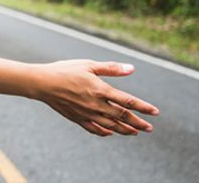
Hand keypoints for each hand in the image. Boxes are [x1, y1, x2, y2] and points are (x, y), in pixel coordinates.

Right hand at [29, 60, 159, 136]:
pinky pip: (94, 129)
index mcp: (101, 90)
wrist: (42, 83)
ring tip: (134, 132)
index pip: (127, 101)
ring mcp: (87, 114)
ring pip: (111, 126)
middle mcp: (96, 105)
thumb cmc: (65, 70)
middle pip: (122, 117)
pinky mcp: (77, 118)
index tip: (155, 112)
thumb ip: (111, 68)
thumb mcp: (89, 65)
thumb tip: (132, 69)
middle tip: (149, 128)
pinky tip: (110, 133)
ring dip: (124, 130)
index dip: (143, 107)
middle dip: (137, 123)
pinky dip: (105, 132)